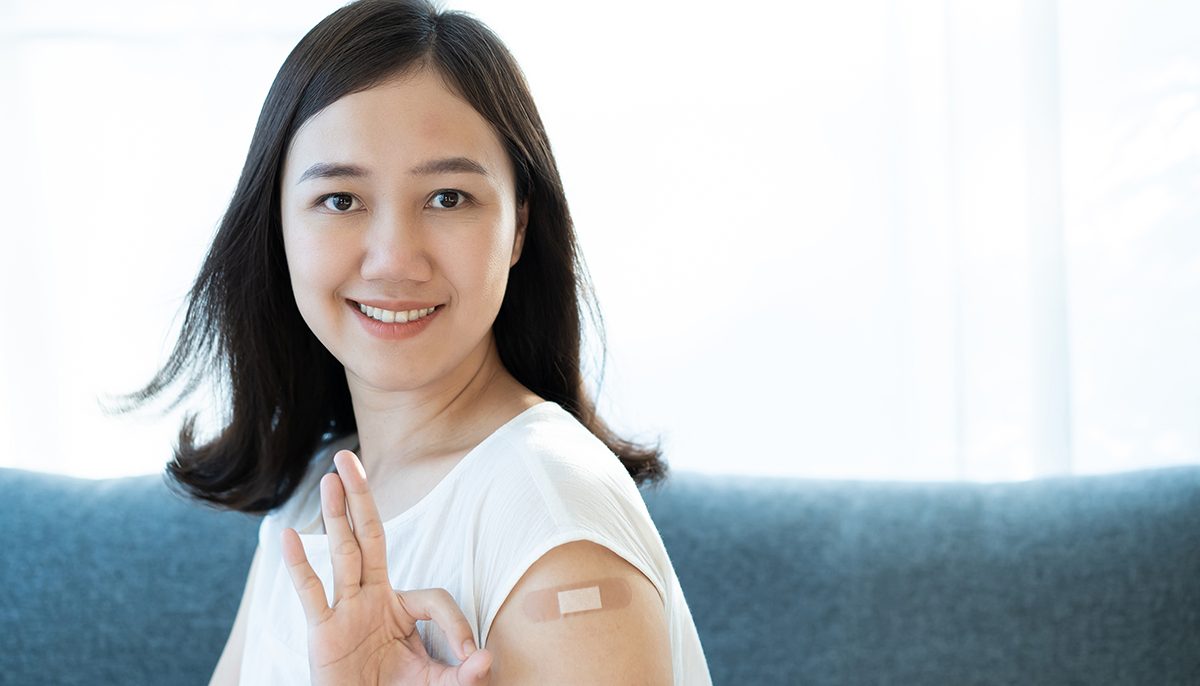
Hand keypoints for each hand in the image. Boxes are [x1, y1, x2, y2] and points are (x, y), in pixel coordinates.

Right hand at [281, 449, 492, 685]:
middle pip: (369, 538)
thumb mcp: (438, 684)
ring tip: (333, 476)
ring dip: (338, 515)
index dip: (456, 624)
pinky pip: (310, 594)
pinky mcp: (323, 632)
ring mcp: (346, 611)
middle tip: (349, 458)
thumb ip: (462, 674)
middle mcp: (372, 600)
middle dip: (361, 498)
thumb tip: (486, 659)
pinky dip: (299, 566)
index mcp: (402, 609)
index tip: (471, 656)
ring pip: (342, 554)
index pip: (434, 598)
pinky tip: (289, 535)